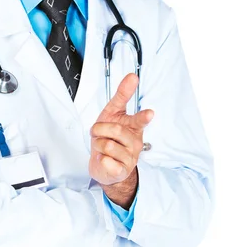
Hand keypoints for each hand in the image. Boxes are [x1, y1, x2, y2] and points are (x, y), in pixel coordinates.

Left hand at [89, 73, 153, 195]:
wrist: (103, 163)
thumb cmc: (108, 135)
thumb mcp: (112, 112)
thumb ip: (122, 95)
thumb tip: (132, 76)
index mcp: (134, 127)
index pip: (139, 120)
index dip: (143, 116)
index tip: (149, 113)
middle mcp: (135, 142)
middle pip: (115, 130)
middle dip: (100, 129)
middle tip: (97, 132)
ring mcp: (129, 157)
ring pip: (107, 145)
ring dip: (98, 144)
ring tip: (101, 147)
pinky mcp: (121, 170)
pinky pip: (106, 160)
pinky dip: (100, 158)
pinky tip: (104, 159)